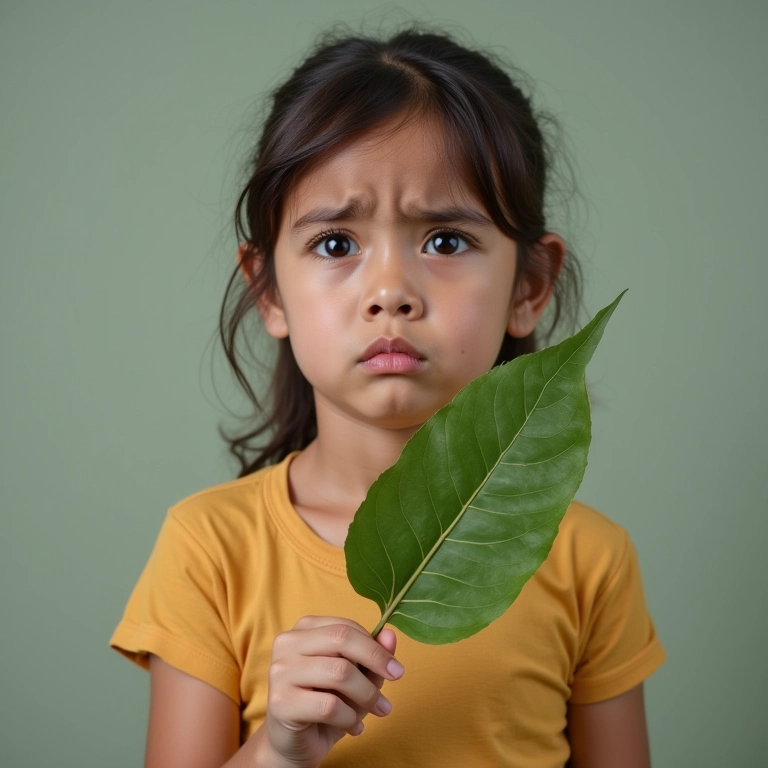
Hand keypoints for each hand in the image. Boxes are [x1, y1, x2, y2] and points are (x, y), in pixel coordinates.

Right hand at [260, 615, 402, 767]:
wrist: (294, 745)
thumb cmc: (326, 705)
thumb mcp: (355, 678)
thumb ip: (371, 655)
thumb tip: (389, 634)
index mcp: (304, 630)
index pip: (345, 627)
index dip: (375, 645)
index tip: (396, 667)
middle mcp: (287, 643)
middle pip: (341, 639)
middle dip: (375, 659)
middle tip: (396, 678)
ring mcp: (280, 671)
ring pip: (339, 672)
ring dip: (367, 695)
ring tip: (379, 710)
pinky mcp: (280, 702)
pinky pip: (329, 706)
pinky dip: (350, 718)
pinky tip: (354, 727)